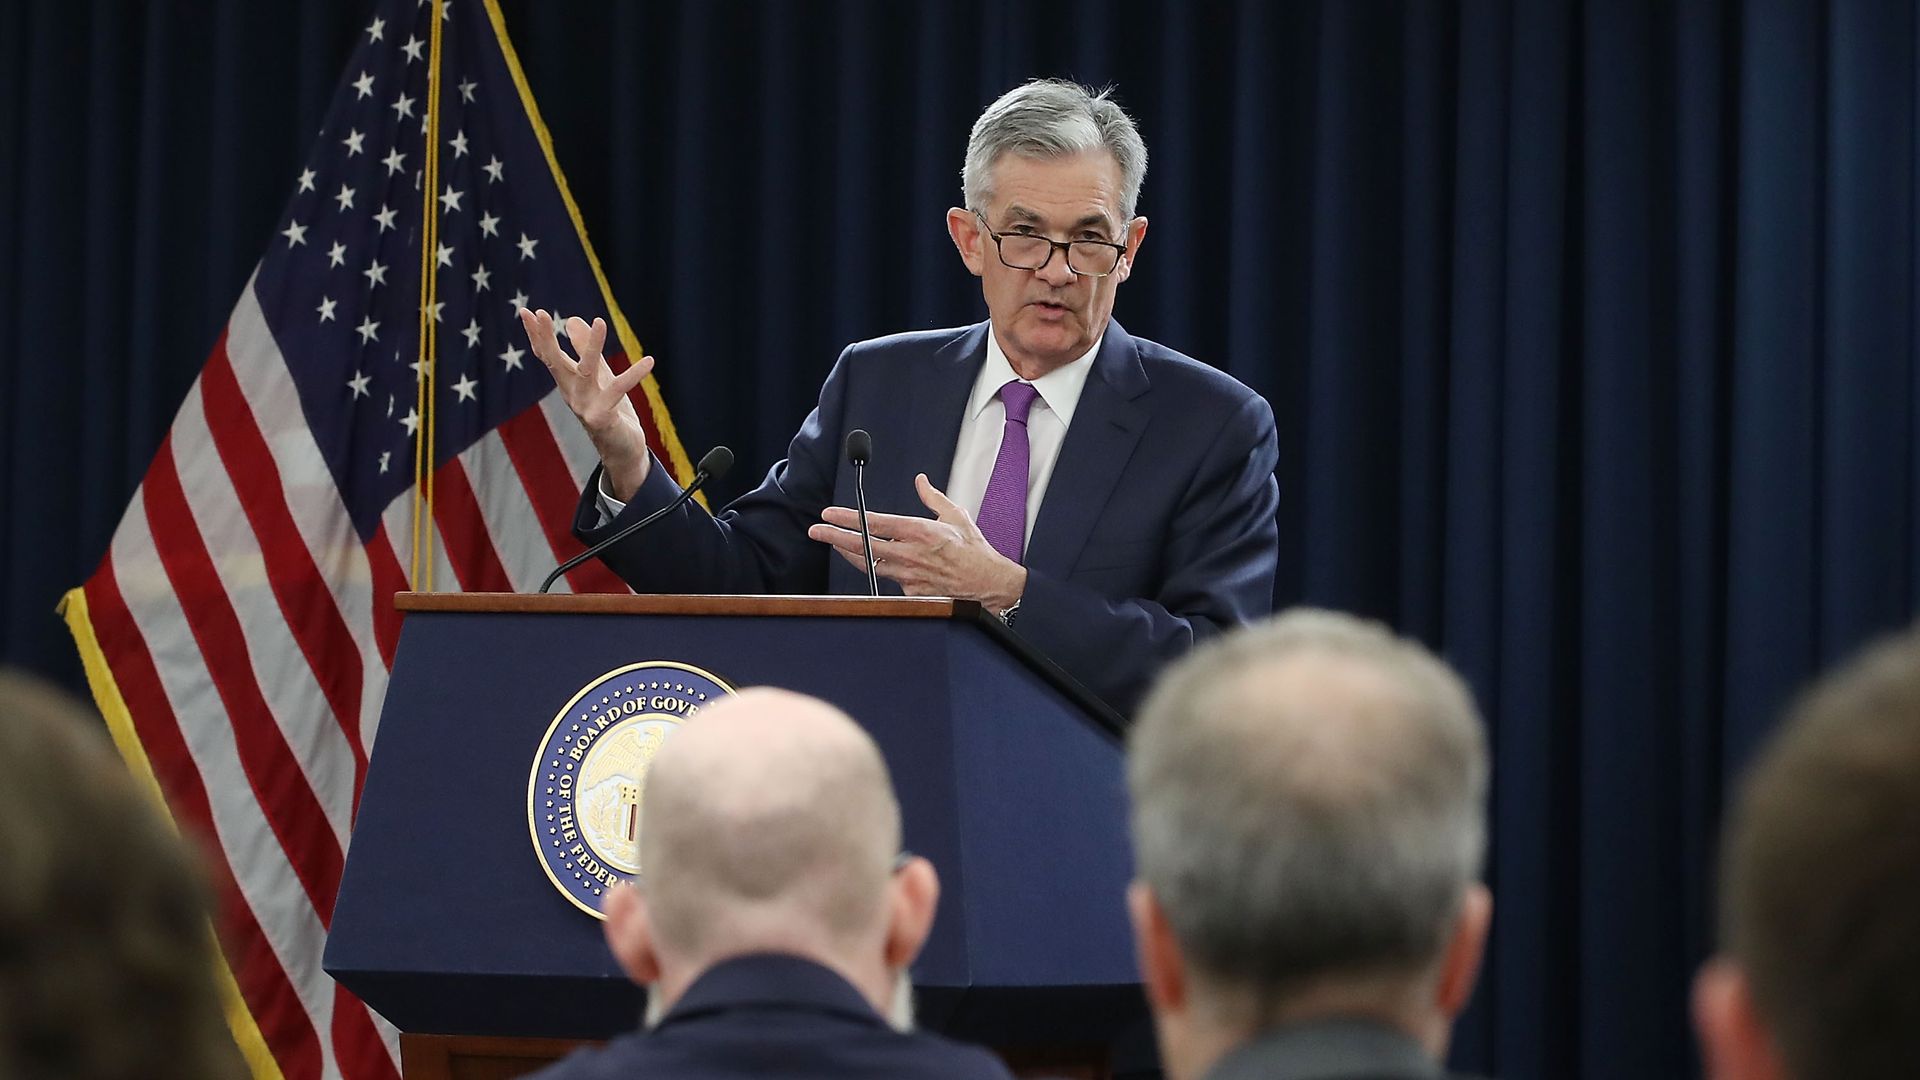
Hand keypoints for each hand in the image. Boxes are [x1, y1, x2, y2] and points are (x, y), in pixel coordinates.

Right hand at [518, 308, 652, 499]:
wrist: (622, 450)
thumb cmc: (608, 410)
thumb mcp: (598, 375)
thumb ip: (585, 349)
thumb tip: (571, 319)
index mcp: (568, 383)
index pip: (547, 356)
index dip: (536, 335)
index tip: (526, 311)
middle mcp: (572, 393)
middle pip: (555, 363)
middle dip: (546, 339)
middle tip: (539, 313)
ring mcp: (585, 407)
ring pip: (587, 371)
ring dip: (593, 347)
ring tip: (600, 321)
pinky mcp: (603, 418)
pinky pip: (619, 391)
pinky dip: (634, 375)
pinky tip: (649, 361)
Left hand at [808, 474, 1026, 611]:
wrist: (989, 585)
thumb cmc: (974, 551)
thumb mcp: (956, 515)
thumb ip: (933, 497)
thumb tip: (920, 481)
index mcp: (920, 531)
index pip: (875, 522)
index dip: (848, 518)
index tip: (830, 514)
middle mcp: (910, 554)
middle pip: (863, 545)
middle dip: (835, 536)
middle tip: (817, 530)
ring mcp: (909, 576)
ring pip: (869, 564)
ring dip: (849, 553)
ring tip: (835, 544)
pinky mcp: (911, 592)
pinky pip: (887, 580)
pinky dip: (878, 570)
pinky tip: (869, 563)